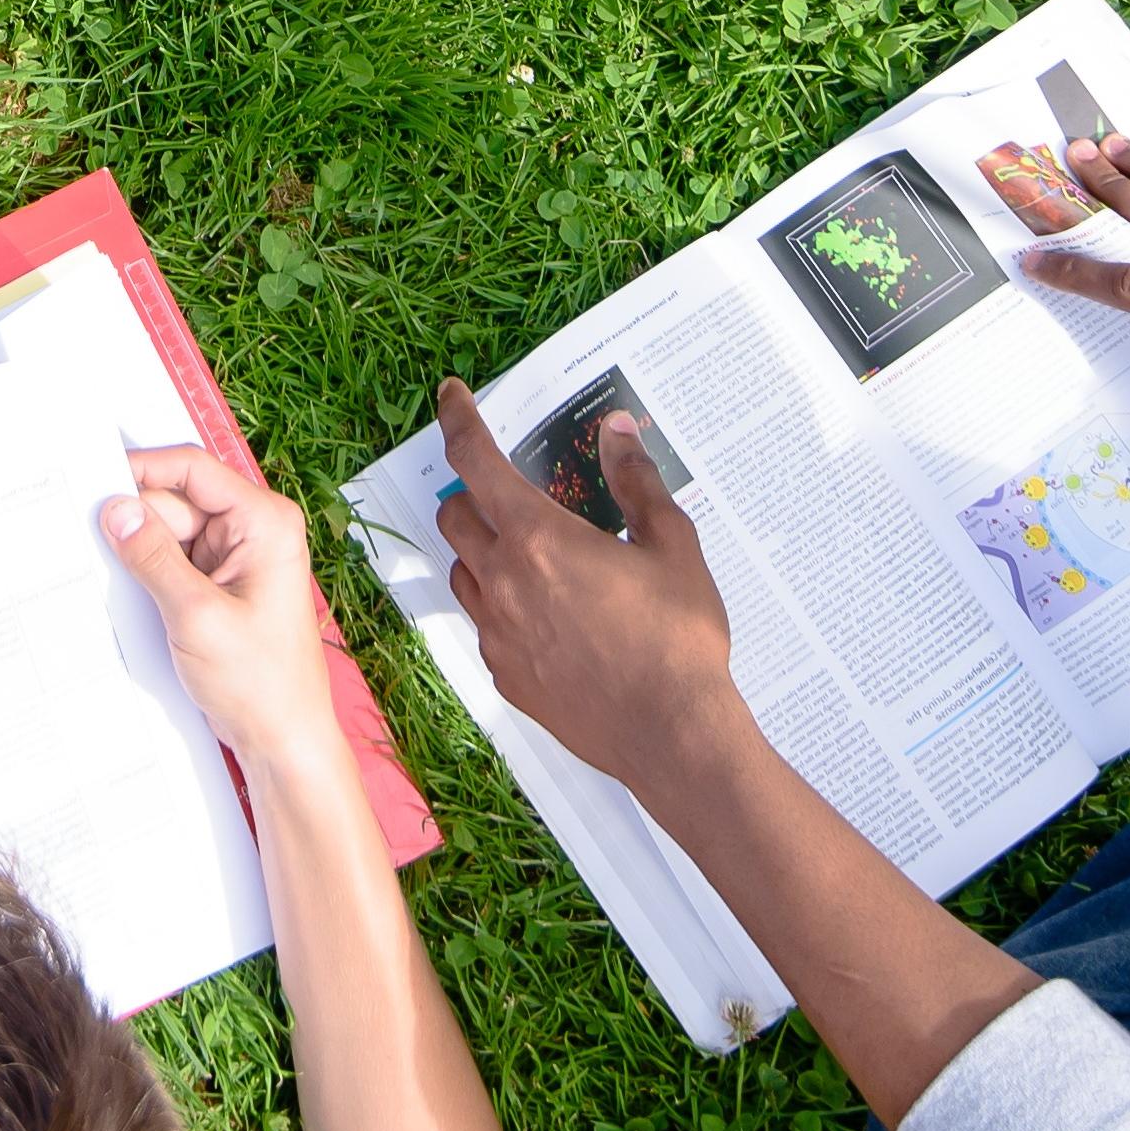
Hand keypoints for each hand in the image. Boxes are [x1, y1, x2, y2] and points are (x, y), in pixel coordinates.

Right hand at [101, 443, 357, 785]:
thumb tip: (117, 511)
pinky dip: (151, 577)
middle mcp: (253, 531)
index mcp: (263, 522)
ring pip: (168, 534)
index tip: (95, 484)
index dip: (141, 471)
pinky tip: (137, 599)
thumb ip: (153, 559)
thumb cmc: (262, 683)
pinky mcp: (219, 586)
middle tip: (97, 550)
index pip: (192, 470)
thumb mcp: (196, 616)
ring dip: (142, 557)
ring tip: (126, 588)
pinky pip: (173, 563)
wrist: (284, 739)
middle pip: (174, 502)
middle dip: (137, 525)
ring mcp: (236, 559)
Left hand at [429, 378, 738, 789]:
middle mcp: (504, 582)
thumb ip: (636, 483)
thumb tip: (617, 433)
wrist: (672, 734)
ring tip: (536, 558)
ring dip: (484, 553)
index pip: (476, 461)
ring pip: (464, 573)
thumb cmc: (678, 639)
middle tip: (515, 495)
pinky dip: (503, 608)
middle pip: (456, 516)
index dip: (458, 420)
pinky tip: (550, 619)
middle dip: (474, 494)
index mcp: (540, 538)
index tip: (450, 396)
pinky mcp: (506, 677)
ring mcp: (499, 634)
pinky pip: (487, 626)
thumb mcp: (671, 545)